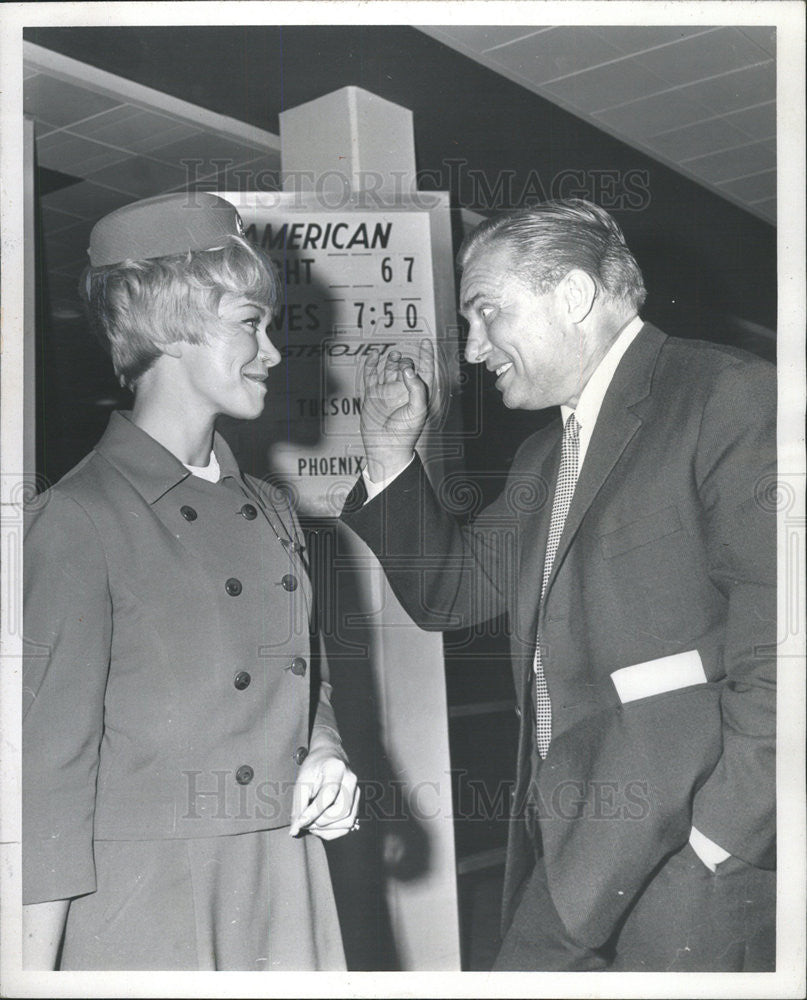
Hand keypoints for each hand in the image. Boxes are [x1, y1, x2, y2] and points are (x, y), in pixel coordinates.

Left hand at [289, 748, 359, 840]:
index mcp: (336, 769)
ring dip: (327, 829)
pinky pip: (348, 825)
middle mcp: (351, 780)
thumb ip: (298, 805)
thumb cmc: (314, 767)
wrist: (328, 757)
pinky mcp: (357, 803)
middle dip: (321, 822)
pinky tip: (320, 826)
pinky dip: (333, 831)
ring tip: (311, 824)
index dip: (314, 811)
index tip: (300, 822)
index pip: (329, 794)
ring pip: (348, 821)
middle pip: (342, 810)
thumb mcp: (301, 780)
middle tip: (304, 822)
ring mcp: (357, 792)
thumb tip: (295, 830)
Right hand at [359, 339, 435, 481]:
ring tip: (394, 355)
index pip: (424, 370)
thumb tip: (407, 369)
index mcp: (418, 393)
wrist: (386, 445)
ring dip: (392, 360)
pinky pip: (371, 375)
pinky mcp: (372, 394)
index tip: (425, 342)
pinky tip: (374, 356)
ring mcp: (387, 391)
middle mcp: (403, 390)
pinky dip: (372, 365)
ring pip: (389, 368)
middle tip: (404, 364)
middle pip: (406, 367)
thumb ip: (416, 387)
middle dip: (406, 361)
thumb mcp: (418, 409)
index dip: (426, 355)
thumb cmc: (406, 432)